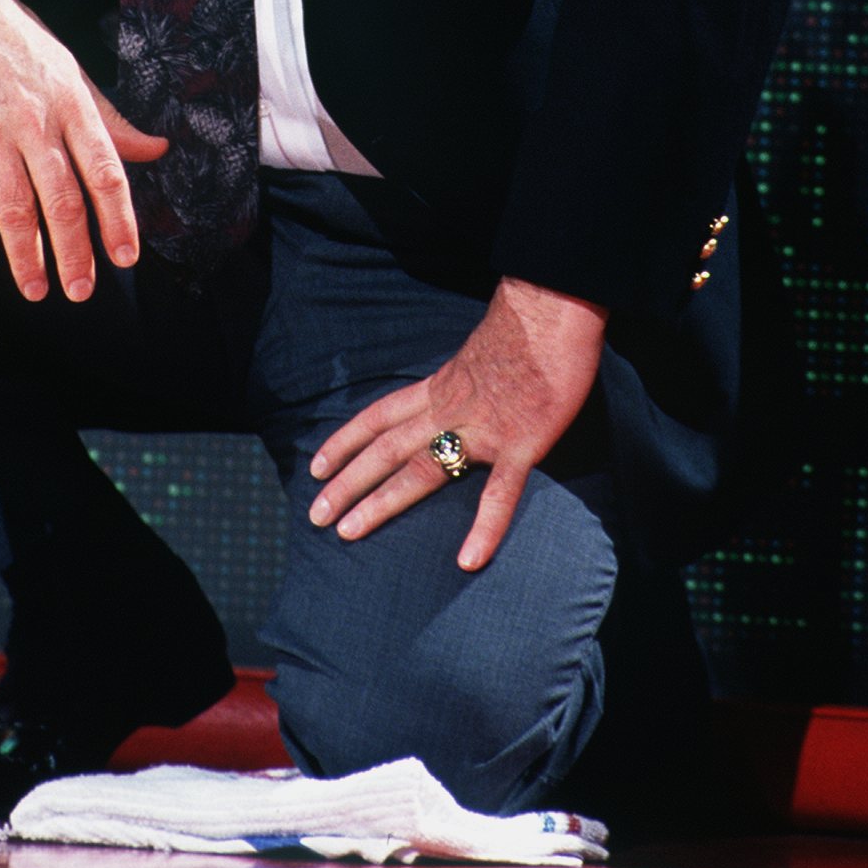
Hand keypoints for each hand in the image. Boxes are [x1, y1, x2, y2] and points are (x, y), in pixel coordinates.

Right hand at [0, 0, 165, 299]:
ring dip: (26, 257)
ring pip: (13, 206)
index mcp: (73, 105)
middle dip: (74, 253)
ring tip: (36, 291)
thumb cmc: (20, 46)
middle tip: (81, 292)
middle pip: (61, 199)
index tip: (125, 258)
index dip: (118, 219)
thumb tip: (158, 149)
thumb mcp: (72, 74)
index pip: (105, 172)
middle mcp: (35, 120)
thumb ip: (111, 121)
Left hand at [307, 277, 606, 570]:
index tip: (317, 466)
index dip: (346, 441)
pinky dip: (485, 529)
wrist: (553, 307)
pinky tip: (469, 560)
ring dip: (381, 503)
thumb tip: (462, 391)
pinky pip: (500, 493)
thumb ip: (464, 379)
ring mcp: (483, 429)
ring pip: (421, 471)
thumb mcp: (479, 351)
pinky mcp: (521, 443)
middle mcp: (449, 408)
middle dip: (347, 482)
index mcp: (440, 385)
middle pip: (386, 449)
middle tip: (315, 516)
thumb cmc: (526, 325)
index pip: (380, 416)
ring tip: (349, 533)